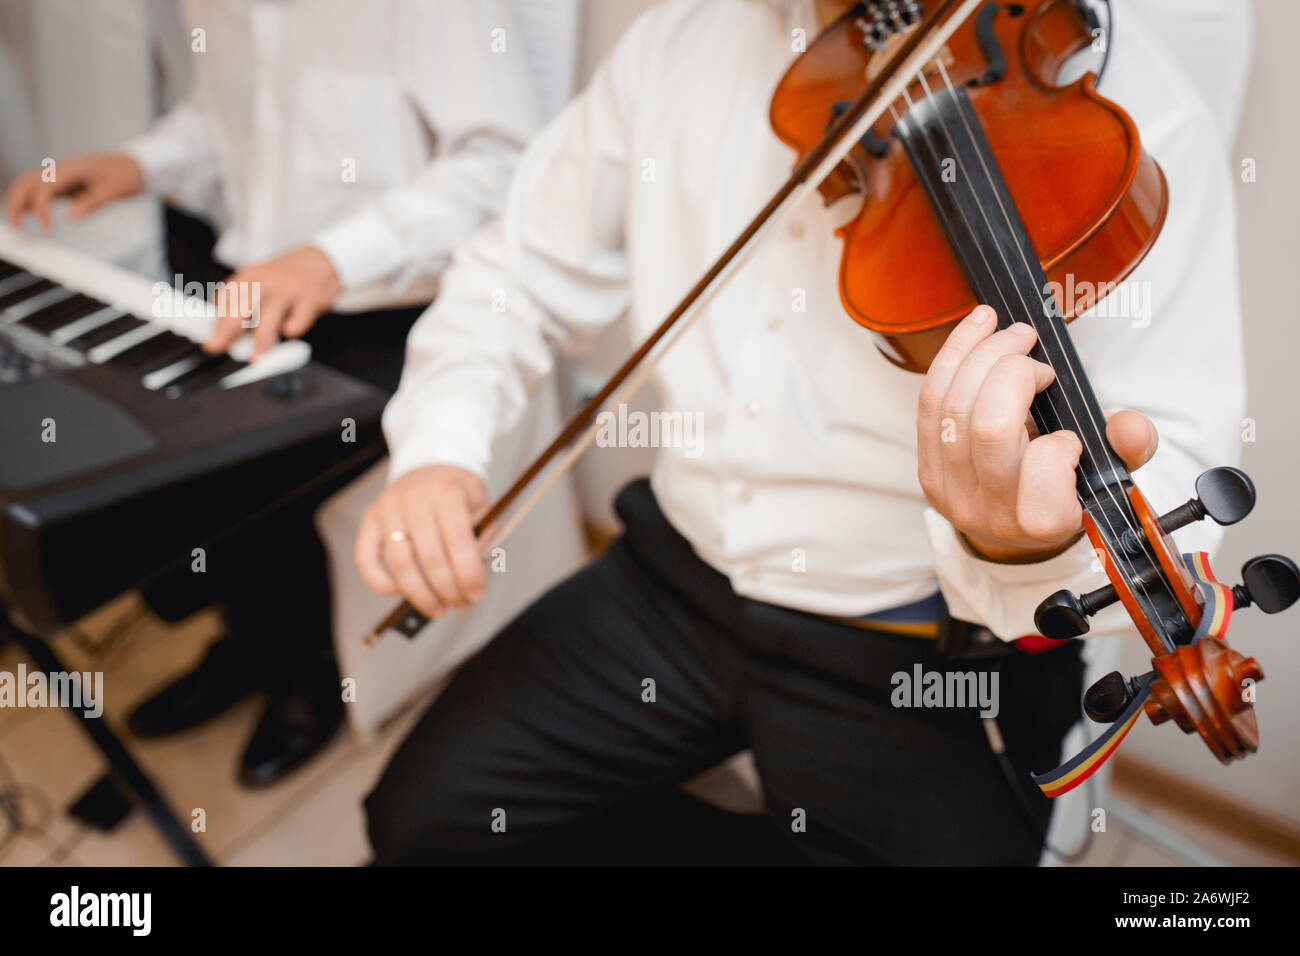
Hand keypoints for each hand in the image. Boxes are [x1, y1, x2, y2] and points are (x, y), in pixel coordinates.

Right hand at [4, 152, 143, 228]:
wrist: (134, 164)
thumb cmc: (126, 174)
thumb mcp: (114, 190)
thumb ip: (92, 203)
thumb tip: (70, 217)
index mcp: (71, 169)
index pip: (44, 187)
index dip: (41, 208)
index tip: (48, 228)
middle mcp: (60, 170)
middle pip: (26, 182)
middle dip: (16, 203)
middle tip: (16, 226)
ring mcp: (59, 175)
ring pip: (28, 185)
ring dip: (18, 202)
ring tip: (17, 224)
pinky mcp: (63, 183)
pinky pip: (39, 190)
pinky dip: (29, 201)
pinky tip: (27, 215)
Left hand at [202, 244, 341, 357]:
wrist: (320, 260)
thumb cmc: (285, 277)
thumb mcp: (258, 282)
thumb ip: (241, 303)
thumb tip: (222, 332)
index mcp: (248, 278)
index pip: (226, 302)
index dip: (216, 324)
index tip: (211, 342)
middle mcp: (265, 282)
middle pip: (241, 307)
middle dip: (227, 330)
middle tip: (217, 347)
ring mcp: (288, 290)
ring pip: (269, 316)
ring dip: (260, 339)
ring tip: (255, 357)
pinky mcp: (310, 298)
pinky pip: (299, 317)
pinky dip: (293, 327)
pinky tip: (289, 332)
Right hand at [355, 465, 490, 618]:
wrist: (430, 463)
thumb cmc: (458, 491)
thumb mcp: (481, 506)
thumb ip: (479, 539)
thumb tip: (468, 581)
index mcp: (446, 492)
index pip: (457, 541)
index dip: (468, 575)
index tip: (476, 595)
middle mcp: (413, 499)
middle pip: (429, 559)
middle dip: (448, 590)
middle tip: (461, 604)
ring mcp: (387, 509)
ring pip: (399, 565)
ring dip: (420, 595)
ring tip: (438, 607)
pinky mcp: (369, 519)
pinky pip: (366, 560)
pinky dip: (382, 583)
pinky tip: (402, 593)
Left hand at [917, 305, 1158, 563]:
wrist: (1014, 525)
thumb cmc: (1066, 492)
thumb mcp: (1109, 476)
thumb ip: (1129, 449)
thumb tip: (1129, 424)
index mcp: (1042, 522)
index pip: (1044, 468)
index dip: (1059, 441)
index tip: (1070, 434)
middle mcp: (990, 512)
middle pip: (989, 428)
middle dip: (1013, 371)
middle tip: (1038, 352)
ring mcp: (951, 491)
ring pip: (952, 409)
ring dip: (981, 354)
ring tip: (1012, 332)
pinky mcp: (927, 469)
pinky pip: (929, 403)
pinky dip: (953, 357)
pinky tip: (977, 329)